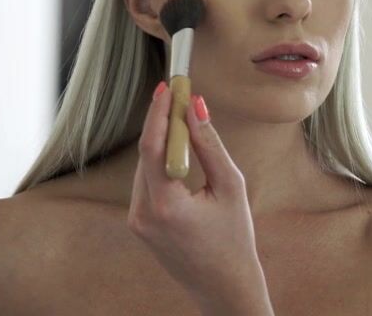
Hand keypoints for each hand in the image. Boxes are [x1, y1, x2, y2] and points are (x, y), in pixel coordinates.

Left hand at [127, 82, 273, 314]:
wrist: (223, 285)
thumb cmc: (234, 238)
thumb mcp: (231, 187)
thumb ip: (210, 145)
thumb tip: (197, 108)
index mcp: (166, 206)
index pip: (153, 148)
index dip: (158, 113)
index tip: (168, 86)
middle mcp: (142, 214)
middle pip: (146, 154)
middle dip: (161, 122)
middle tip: (178, 92)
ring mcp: (137, 221)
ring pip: (144, 167)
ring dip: (161, 141)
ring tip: (180, 113)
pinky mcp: (139, 224)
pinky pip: (146, 182)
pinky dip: (160, 162)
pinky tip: (176, 147)